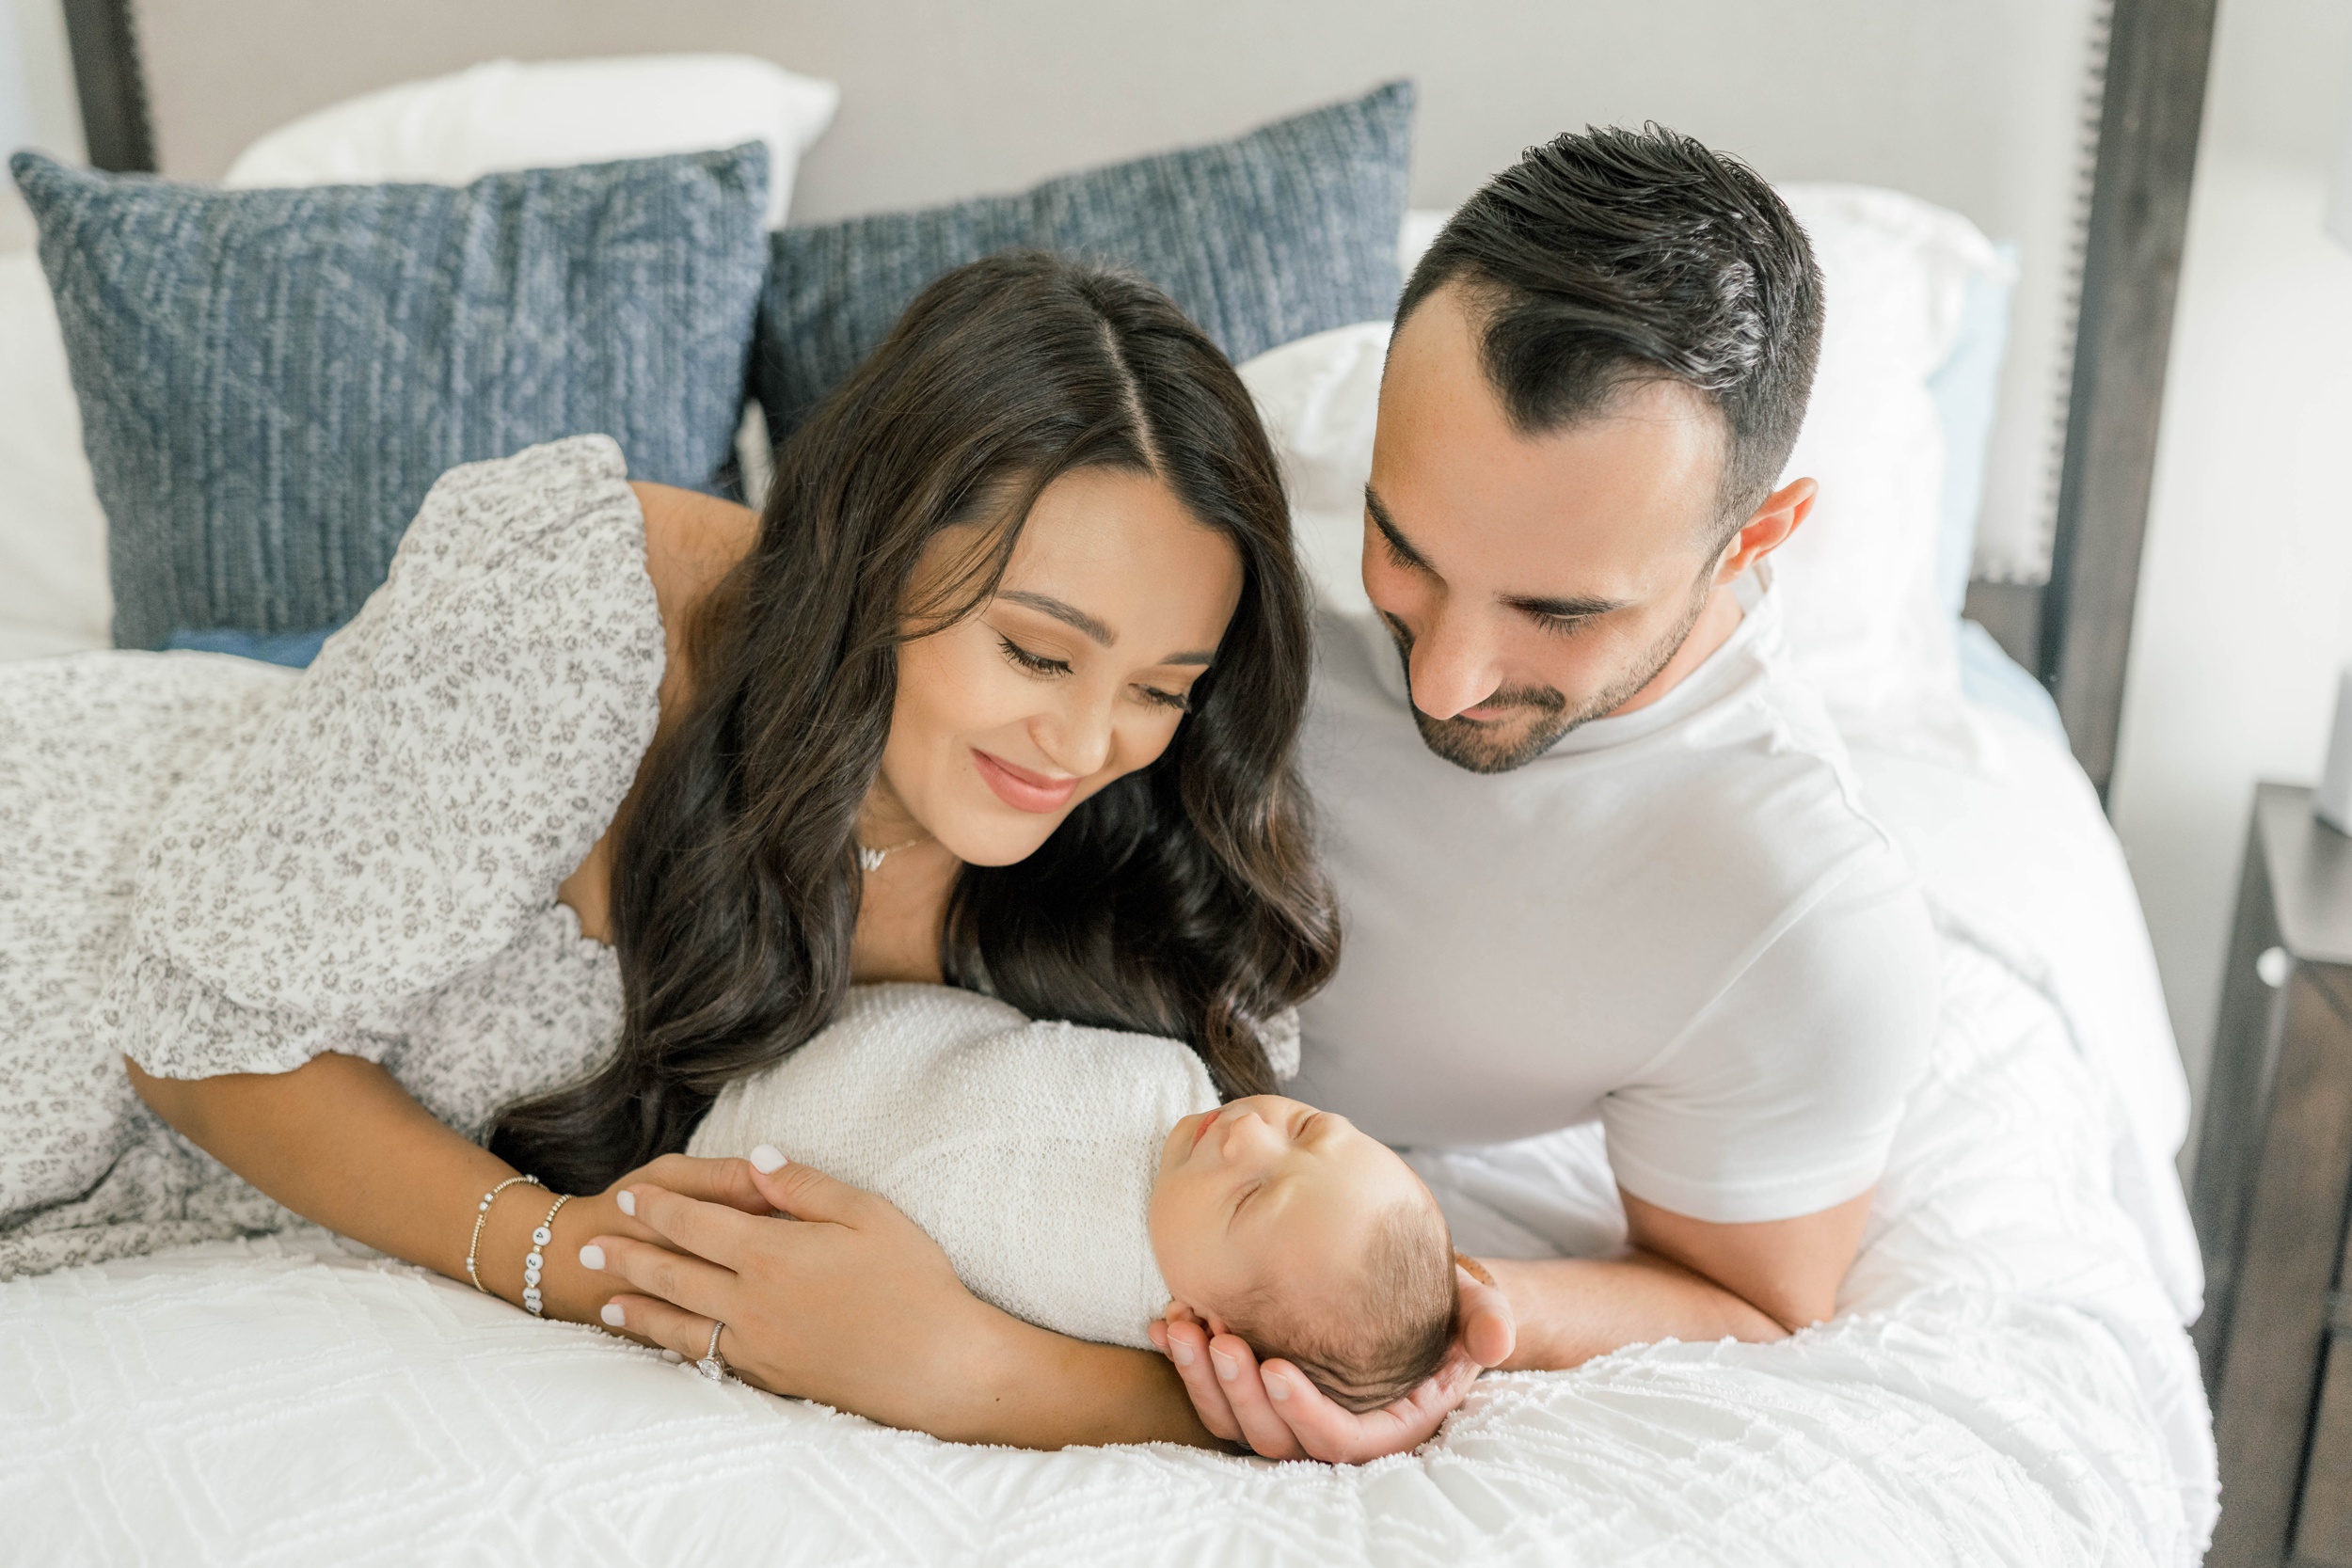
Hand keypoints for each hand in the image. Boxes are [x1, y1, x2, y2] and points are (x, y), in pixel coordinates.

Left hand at [577, 1149, 1004, 1431]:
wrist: (937, 1367)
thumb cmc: (913, 1282)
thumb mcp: (867, 1213)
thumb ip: (804, 1185)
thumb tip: (755, 1159)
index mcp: (772, 1252)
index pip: (694, 1223)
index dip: (656, 1209)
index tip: (628, 1196)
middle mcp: (752, 1301)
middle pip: (673, 1274)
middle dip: (628, 1256)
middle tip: (589, 1247)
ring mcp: (758, 1344)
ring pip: (680, 1323)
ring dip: (639, 1309)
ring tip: (607, 1303)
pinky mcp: (772, 1377)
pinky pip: (708, 1358)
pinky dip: (677, 1347)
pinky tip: (668, 1342)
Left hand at [1147, 1262, 1515, 1461]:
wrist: (1406, 1293)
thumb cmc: (1442, 1304)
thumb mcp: (1474, 1306)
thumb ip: (1488, 1319)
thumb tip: (1495, 1339)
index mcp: (1387, 1426)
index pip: (1341, 1442)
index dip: (1305, 1412)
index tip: (1276, 1365)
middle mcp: (1332, 1430)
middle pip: (1275, 1439)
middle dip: (1240, 1391)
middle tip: (1219, 1336)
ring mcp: (1288, 1414)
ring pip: (1234, 1422)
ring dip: (1202, 1378)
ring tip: (1184, 1324)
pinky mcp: (1256, 1391)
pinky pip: (1212, 1394)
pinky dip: (1184, 1362)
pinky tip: (1165, 1321)